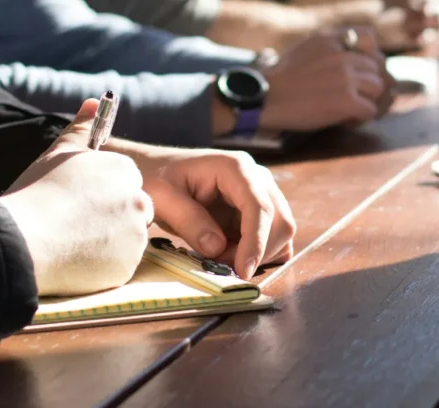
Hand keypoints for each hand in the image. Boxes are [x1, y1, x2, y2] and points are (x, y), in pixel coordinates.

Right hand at [0, 99, 153, 295]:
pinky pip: (120, 266)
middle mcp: (138, 200)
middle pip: (133, 211)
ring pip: (128, 239)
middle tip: (76, 225)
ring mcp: (136, 235)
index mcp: (124, 171)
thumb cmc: (37, 193)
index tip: (80, 203)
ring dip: (108, 242)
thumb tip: (94, 101)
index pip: (126, 183)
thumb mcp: (58, 154)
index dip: (102, 194)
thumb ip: (81, 128)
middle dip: (112, 218)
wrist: (23, 239)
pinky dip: (103, 265)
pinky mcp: (128, 266)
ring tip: (72, 242)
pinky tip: (76, 260)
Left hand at [137, 148, 295, 278]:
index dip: (256, 242)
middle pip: (280, 221)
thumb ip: (189, 221)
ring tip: (221, 257)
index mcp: (236, 168)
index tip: (243, 271)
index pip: (259, 207)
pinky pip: (274, 237)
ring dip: (258, 254)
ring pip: (281, 232)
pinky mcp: (258, 211)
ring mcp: (261, 194)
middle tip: (221, 265)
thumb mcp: (162, 198)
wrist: (157, 171)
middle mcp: (257, 178)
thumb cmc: (157, 178)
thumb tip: (217, 248)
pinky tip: (231, 254)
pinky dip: (259, 253)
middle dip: (257, 252)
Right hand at [258, 27, 395, 131]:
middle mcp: (342, 54)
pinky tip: (346, 120)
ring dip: (368, 101)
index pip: (369, 37)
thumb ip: (330, 48)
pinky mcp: (346, 100)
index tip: (360, 69)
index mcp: (331, 38)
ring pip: (378, 89)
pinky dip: (361, 118)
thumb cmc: (281, 79)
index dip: (370, 55)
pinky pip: (370, 110)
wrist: (264, 98)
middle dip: (369, 84)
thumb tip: (354, 60)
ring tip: (350, 110)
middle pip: (377, 67)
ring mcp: (346, 77)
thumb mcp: (305, 48)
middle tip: (355, 97)